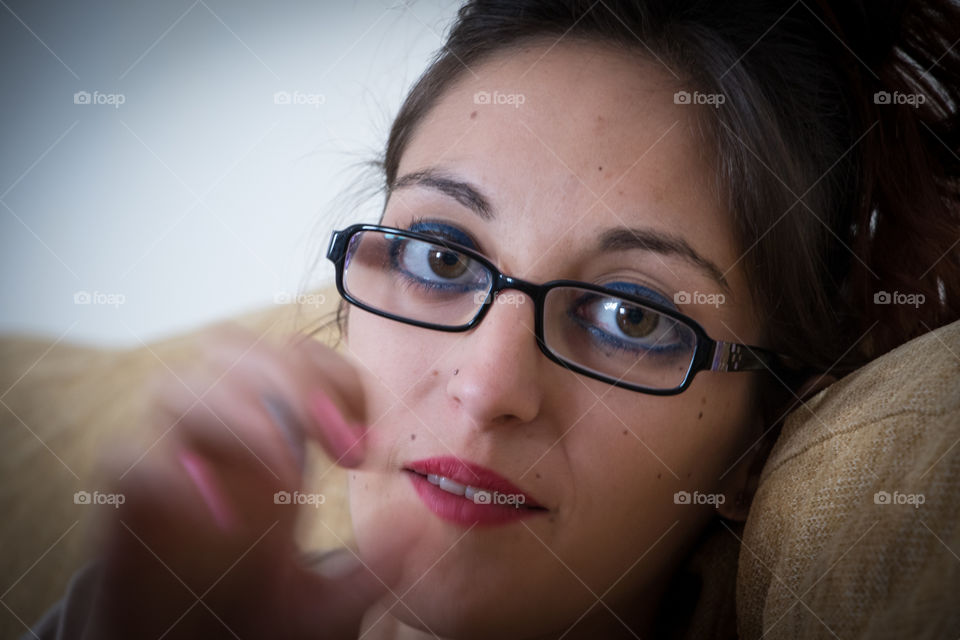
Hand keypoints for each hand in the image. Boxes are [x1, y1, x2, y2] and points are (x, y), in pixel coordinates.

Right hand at [85, 324, 406, 639]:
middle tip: (346, 447)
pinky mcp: (125, 499)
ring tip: (287, 474)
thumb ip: (371, 568)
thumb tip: (416, 531)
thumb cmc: (252, 610)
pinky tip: (220, 516)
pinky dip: (171, 472)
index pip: (294, 355)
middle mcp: (212, 433)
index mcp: (265, 433)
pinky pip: (128, 454)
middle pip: (232, 345)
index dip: (335, 376)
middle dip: (293, 379)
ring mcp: (166, 459)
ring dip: (239, 414)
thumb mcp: (324, 599)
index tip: (366, 445)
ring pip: (178, 386)